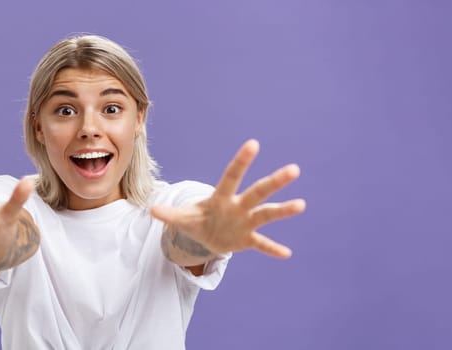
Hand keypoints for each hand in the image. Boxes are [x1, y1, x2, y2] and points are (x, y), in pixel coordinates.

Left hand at [151, 140, 305, 259]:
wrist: (205, 237)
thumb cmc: (196, 220)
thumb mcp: (183, 218)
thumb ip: (170, 214)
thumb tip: (151, 210)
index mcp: (221, 197)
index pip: (232, 176)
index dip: (242, 162)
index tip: (254, 144)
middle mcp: (238, 206)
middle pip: (258, 192)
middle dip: (274, 182)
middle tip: (294, 169)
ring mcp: (245, 222)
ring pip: (266, 214)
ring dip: (283, 210)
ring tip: (301, 204)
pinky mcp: (248, 239)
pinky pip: (262, 244)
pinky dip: (272, 249)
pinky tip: (286, 254)